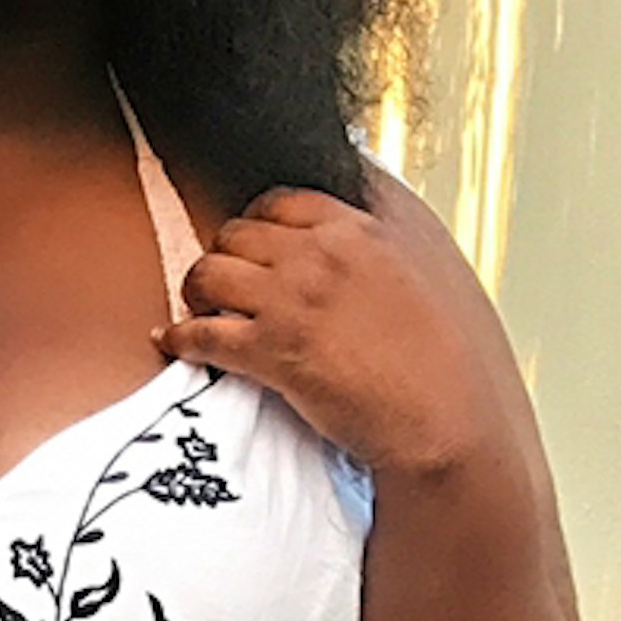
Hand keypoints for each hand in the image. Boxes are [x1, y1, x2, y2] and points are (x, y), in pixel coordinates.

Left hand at [158, 179, 519, 487]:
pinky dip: (179, 337)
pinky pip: (199, 332)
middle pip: (235, 232)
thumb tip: (375, 209)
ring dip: (196, 292)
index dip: (257, 225)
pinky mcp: (271, 350)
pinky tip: (173, 342)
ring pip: (207, 273)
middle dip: (224, 257)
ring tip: (200, 311)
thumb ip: (391, 241)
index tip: (252, 247)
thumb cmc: (447, 359)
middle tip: (224, 286)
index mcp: (362, 231)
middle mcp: (322, 255)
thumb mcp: (433, 272)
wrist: (445, 419)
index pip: (282, 201)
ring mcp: (293, 300)